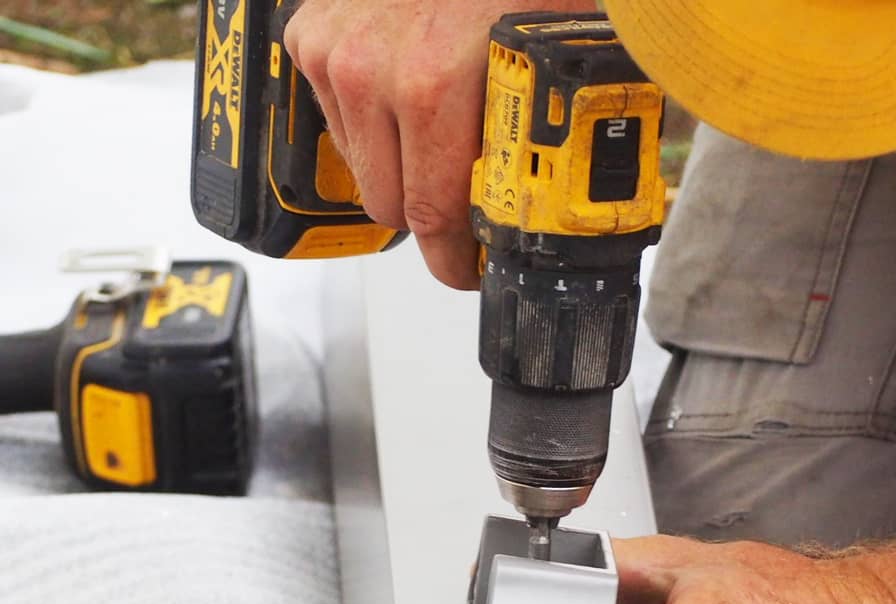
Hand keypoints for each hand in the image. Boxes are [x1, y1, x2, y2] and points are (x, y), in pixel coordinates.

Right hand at [285, 0, 595, 288]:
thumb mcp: (561, 44)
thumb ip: (559, 120)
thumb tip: (578, 187)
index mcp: (434, 84)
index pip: (432, 215)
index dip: (454, 257)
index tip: (467, 267)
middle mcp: (370, 71)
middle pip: (392, 205)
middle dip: (433, 214)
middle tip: (467, 205)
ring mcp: (333, 53)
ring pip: (363, 167)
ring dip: (400, 168)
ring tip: (439, 139)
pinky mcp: (309, 36)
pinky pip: (338, 121)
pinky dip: (371, 125)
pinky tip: (405, 103)